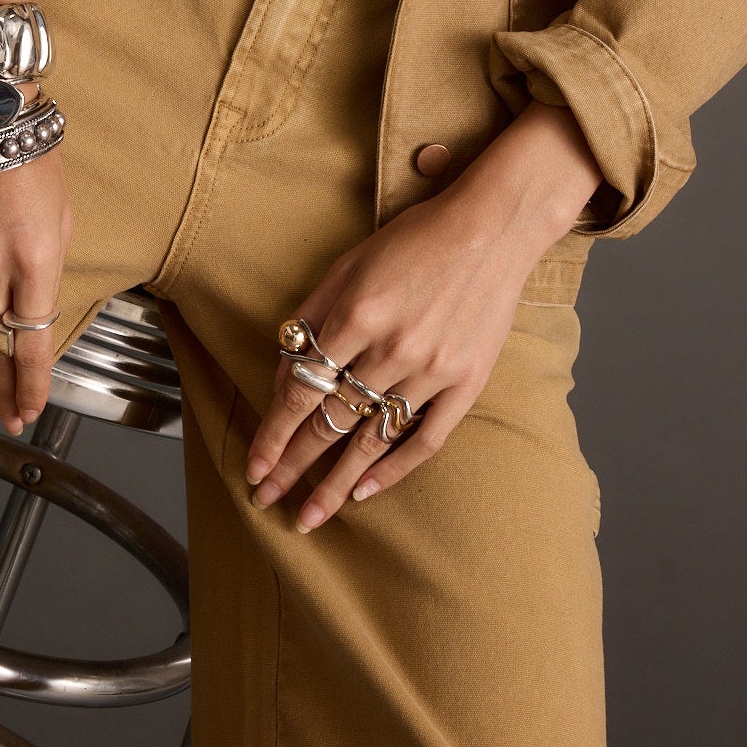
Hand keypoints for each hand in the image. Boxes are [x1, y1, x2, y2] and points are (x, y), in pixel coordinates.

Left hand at [244, 105, 599, 530]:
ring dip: (335, 484)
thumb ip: (312, 318)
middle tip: (266, 499)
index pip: (302, 393)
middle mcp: (393, 349)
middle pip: (331, 423)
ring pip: (371, 440)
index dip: (273, 436)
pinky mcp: (466, 383)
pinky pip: (425, 440)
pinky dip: (393, 469)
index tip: (253, 467)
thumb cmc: (414, 239)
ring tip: (308, 518)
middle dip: (292, 466)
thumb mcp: (348, 264)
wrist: (492, 228)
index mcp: (358, 315)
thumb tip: (285, 373)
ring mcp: (432, 370)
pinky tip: (364, 492)